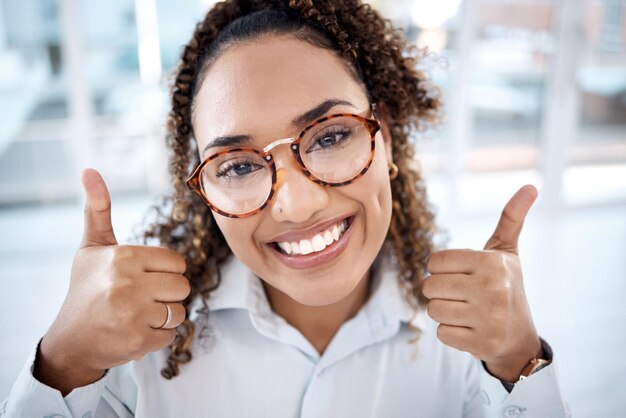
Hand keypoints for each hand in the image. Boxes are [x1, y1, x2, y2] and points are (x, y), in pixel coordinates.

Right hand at [35, 168, 189, 394]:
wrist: (71, 339)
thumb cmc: (86, 288)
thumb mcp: (91, 247)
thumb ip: (98, 210)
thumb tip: (89, 170)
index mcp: (124, 257)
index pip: (177, 262)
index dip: (164, 272)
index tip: (143, 278)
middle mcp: (128, 283)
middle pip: (183, 286)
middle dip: (167, 294)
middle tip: (141, 298)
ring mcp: (133, 314)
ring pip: (179, 311)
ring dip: (163, 316)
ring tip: (138, 315)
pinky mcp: (138, 341)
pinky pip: (171, 335)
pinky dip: (157, 336)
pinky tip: (135, 331)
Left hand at [422, 185, 542, 381]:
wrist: (519, 336)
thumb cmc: (505, 286)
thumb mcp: (506, 252)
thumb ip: (511, 219)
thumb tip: (530, 186)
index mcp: (491, 262)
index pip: (435, 261)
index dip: (442, 269)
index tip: (461, 274)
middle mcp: (491, 289)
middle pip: (429, 286)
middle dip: (439, 291)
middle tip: (462, 294)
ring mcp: (487, 318)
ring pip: (433, 310)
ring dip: (444, 312)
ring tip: (466, 311)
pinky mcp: (481, 344)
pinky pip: (441, 333)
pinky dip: (451, 332)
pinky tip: (470, 329)